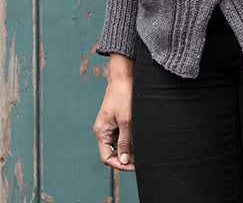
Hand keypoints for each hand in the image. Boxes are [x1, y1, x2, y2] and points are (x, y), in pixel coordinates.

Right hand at [93, 54, 134, 171]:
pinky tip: (139, 143)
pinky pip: (120, 136)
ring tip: (141, 153)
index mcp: (101, 132)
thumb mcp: (126, 121)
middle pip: (112, 153)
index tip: (133, 166)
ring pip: (117, 145)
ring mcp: (109, 125)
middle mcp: (103, 130)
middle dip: (125, 159)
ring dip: (128, 150)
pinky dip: (128, 141)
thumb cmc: (123, 96)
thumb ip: (124, 142)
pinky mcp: (115, 120)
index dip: (120, 164)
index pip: (107, 157)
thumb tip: (124, 160)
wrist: (123, 77)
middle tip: (140, 161)